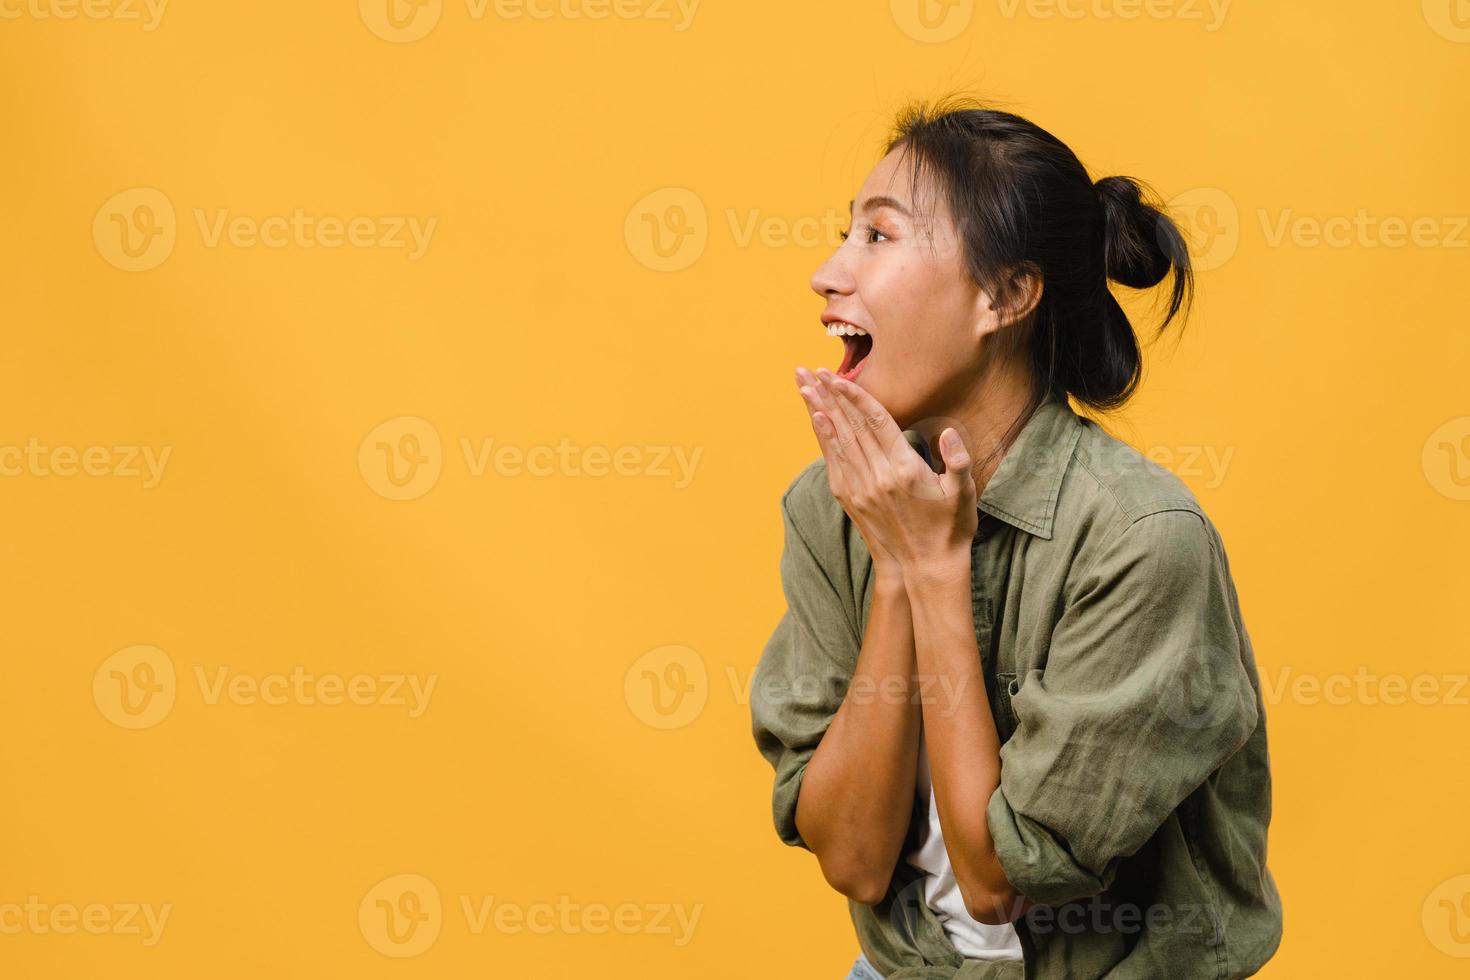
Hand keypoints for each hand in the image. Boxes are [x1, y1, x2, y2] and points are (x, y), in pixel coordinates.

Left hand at [795, 366, 977, 578]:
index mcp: (905, 469)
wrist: (927, 567)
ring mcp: (862, 489)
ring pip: (838, 441)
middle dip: (831, 396)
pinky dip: (824, 438)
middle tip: (813, 370)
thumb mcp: (964, 493)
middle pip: (851, 427)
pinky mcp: (853, 500)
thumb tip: (947, 434)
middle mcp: (878, 477)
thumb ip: (958, 460)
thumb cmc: (951, 527)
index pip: (876, 423)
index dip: (856, 397)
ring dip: (821, 411)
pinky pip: (835, 462)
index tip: (838, 377)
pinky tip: (816, 420)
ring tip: (806, 386)